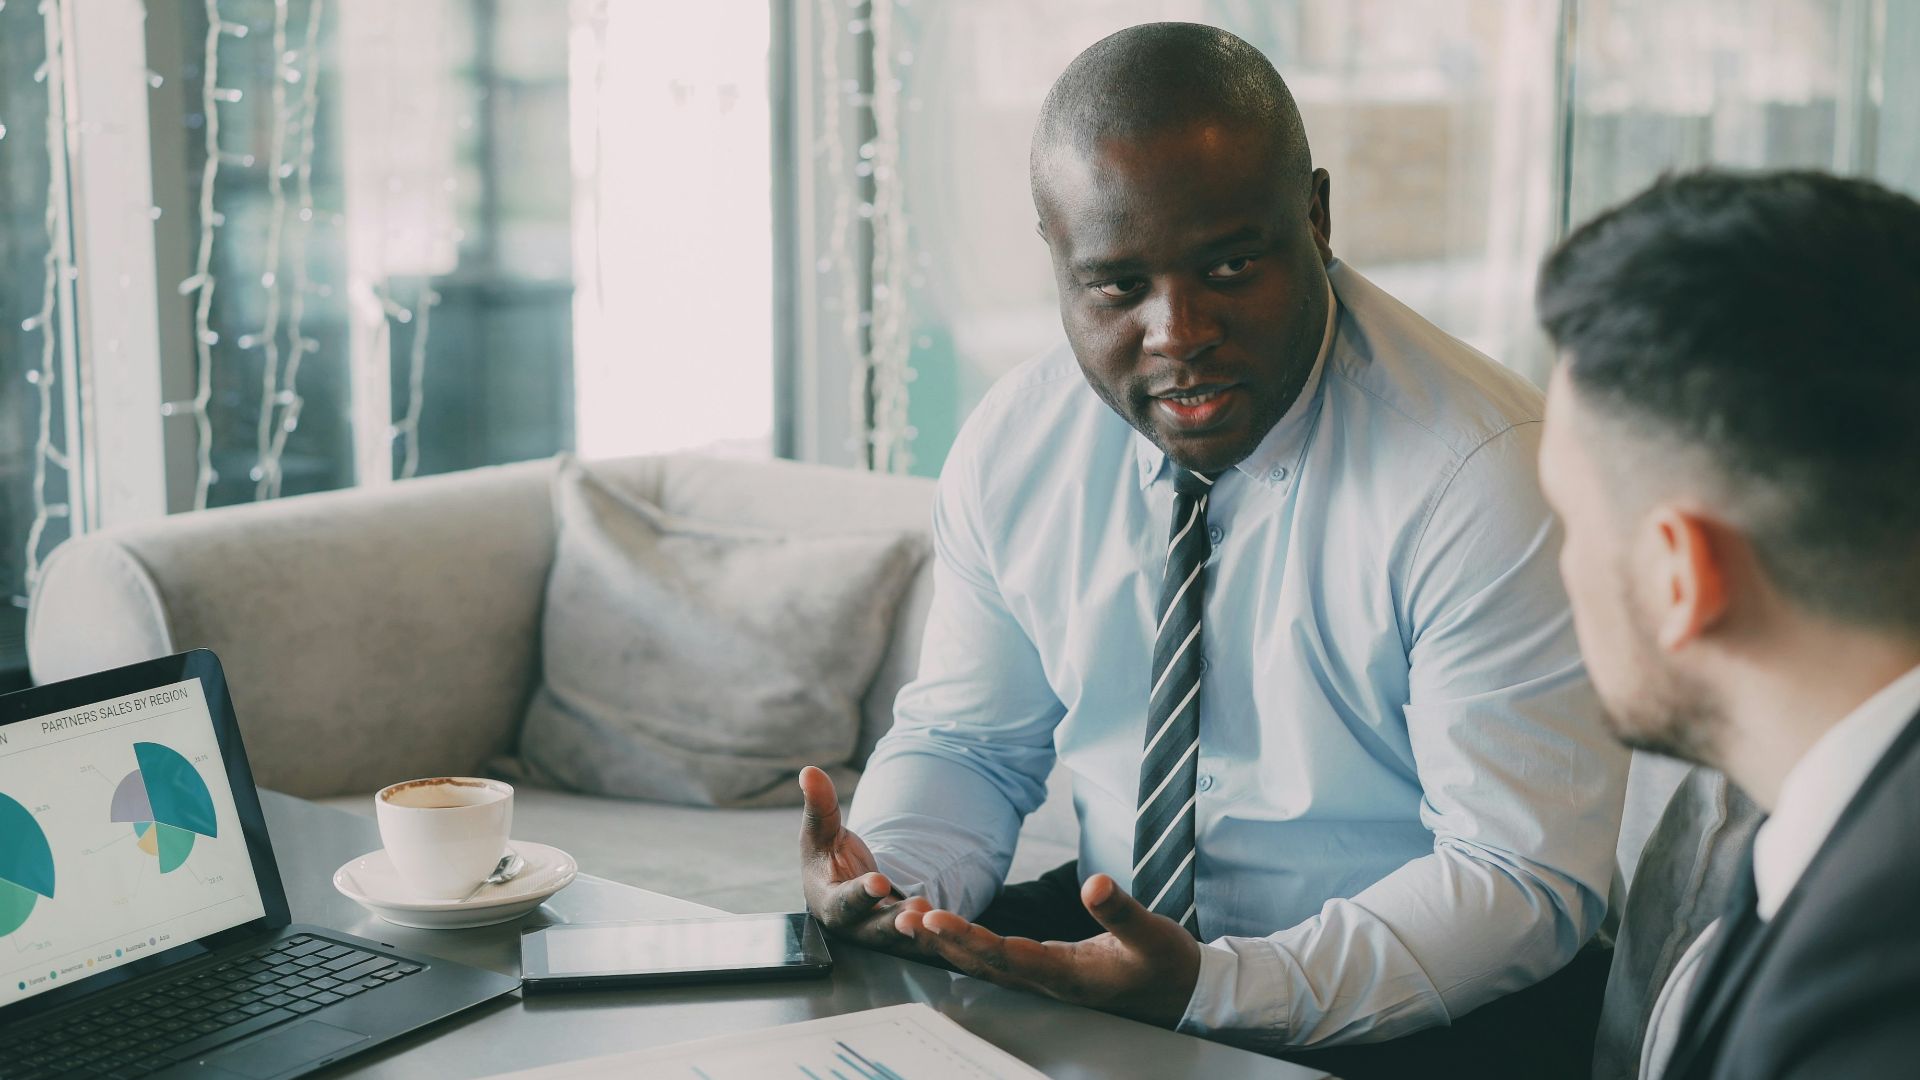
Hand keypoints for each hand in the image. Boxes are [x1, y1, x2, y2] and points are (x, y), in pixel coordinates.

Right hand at [798, 765, 930, 955]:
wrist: (845, 886)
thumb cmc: (829, 858)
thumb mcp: (822, 832)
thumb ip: (819, 806)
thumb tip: (809, 771)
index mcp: (829, 905)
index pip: (844, 902)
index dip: (861, 894)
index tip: (879, 882)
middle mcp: (856, 927)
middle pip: (875, 929)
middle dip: (895, 922)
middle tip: (915, 911)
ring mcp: (883, 936)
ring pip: (903, 939)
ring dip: (920, 932)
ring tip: (935, 914)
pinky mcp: (907, 938)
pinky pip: (924, 940)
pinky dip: (938, 936)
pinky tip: (956, 924)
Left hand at [896, 873, 1201, 1027]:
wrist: (1184, 994)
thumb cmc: (1168, 965)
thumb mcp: (1154, 934)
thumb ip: (1122, 912)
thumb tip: (1095, 883)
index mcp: (1069, 976)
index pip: (1007, 956)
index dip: (968, 937)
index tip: (933, 917)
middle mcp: (1048, 983)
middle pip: (981, 963)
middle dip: (939, 940)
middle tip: (901, 914)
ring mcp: (1044, 979)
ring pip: (983, 964)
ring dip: (946, 943)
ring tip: (910, 916)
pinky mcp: (1046, 971)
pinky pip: (995, 960)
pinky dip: (965, 943)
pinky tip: (944, 928)